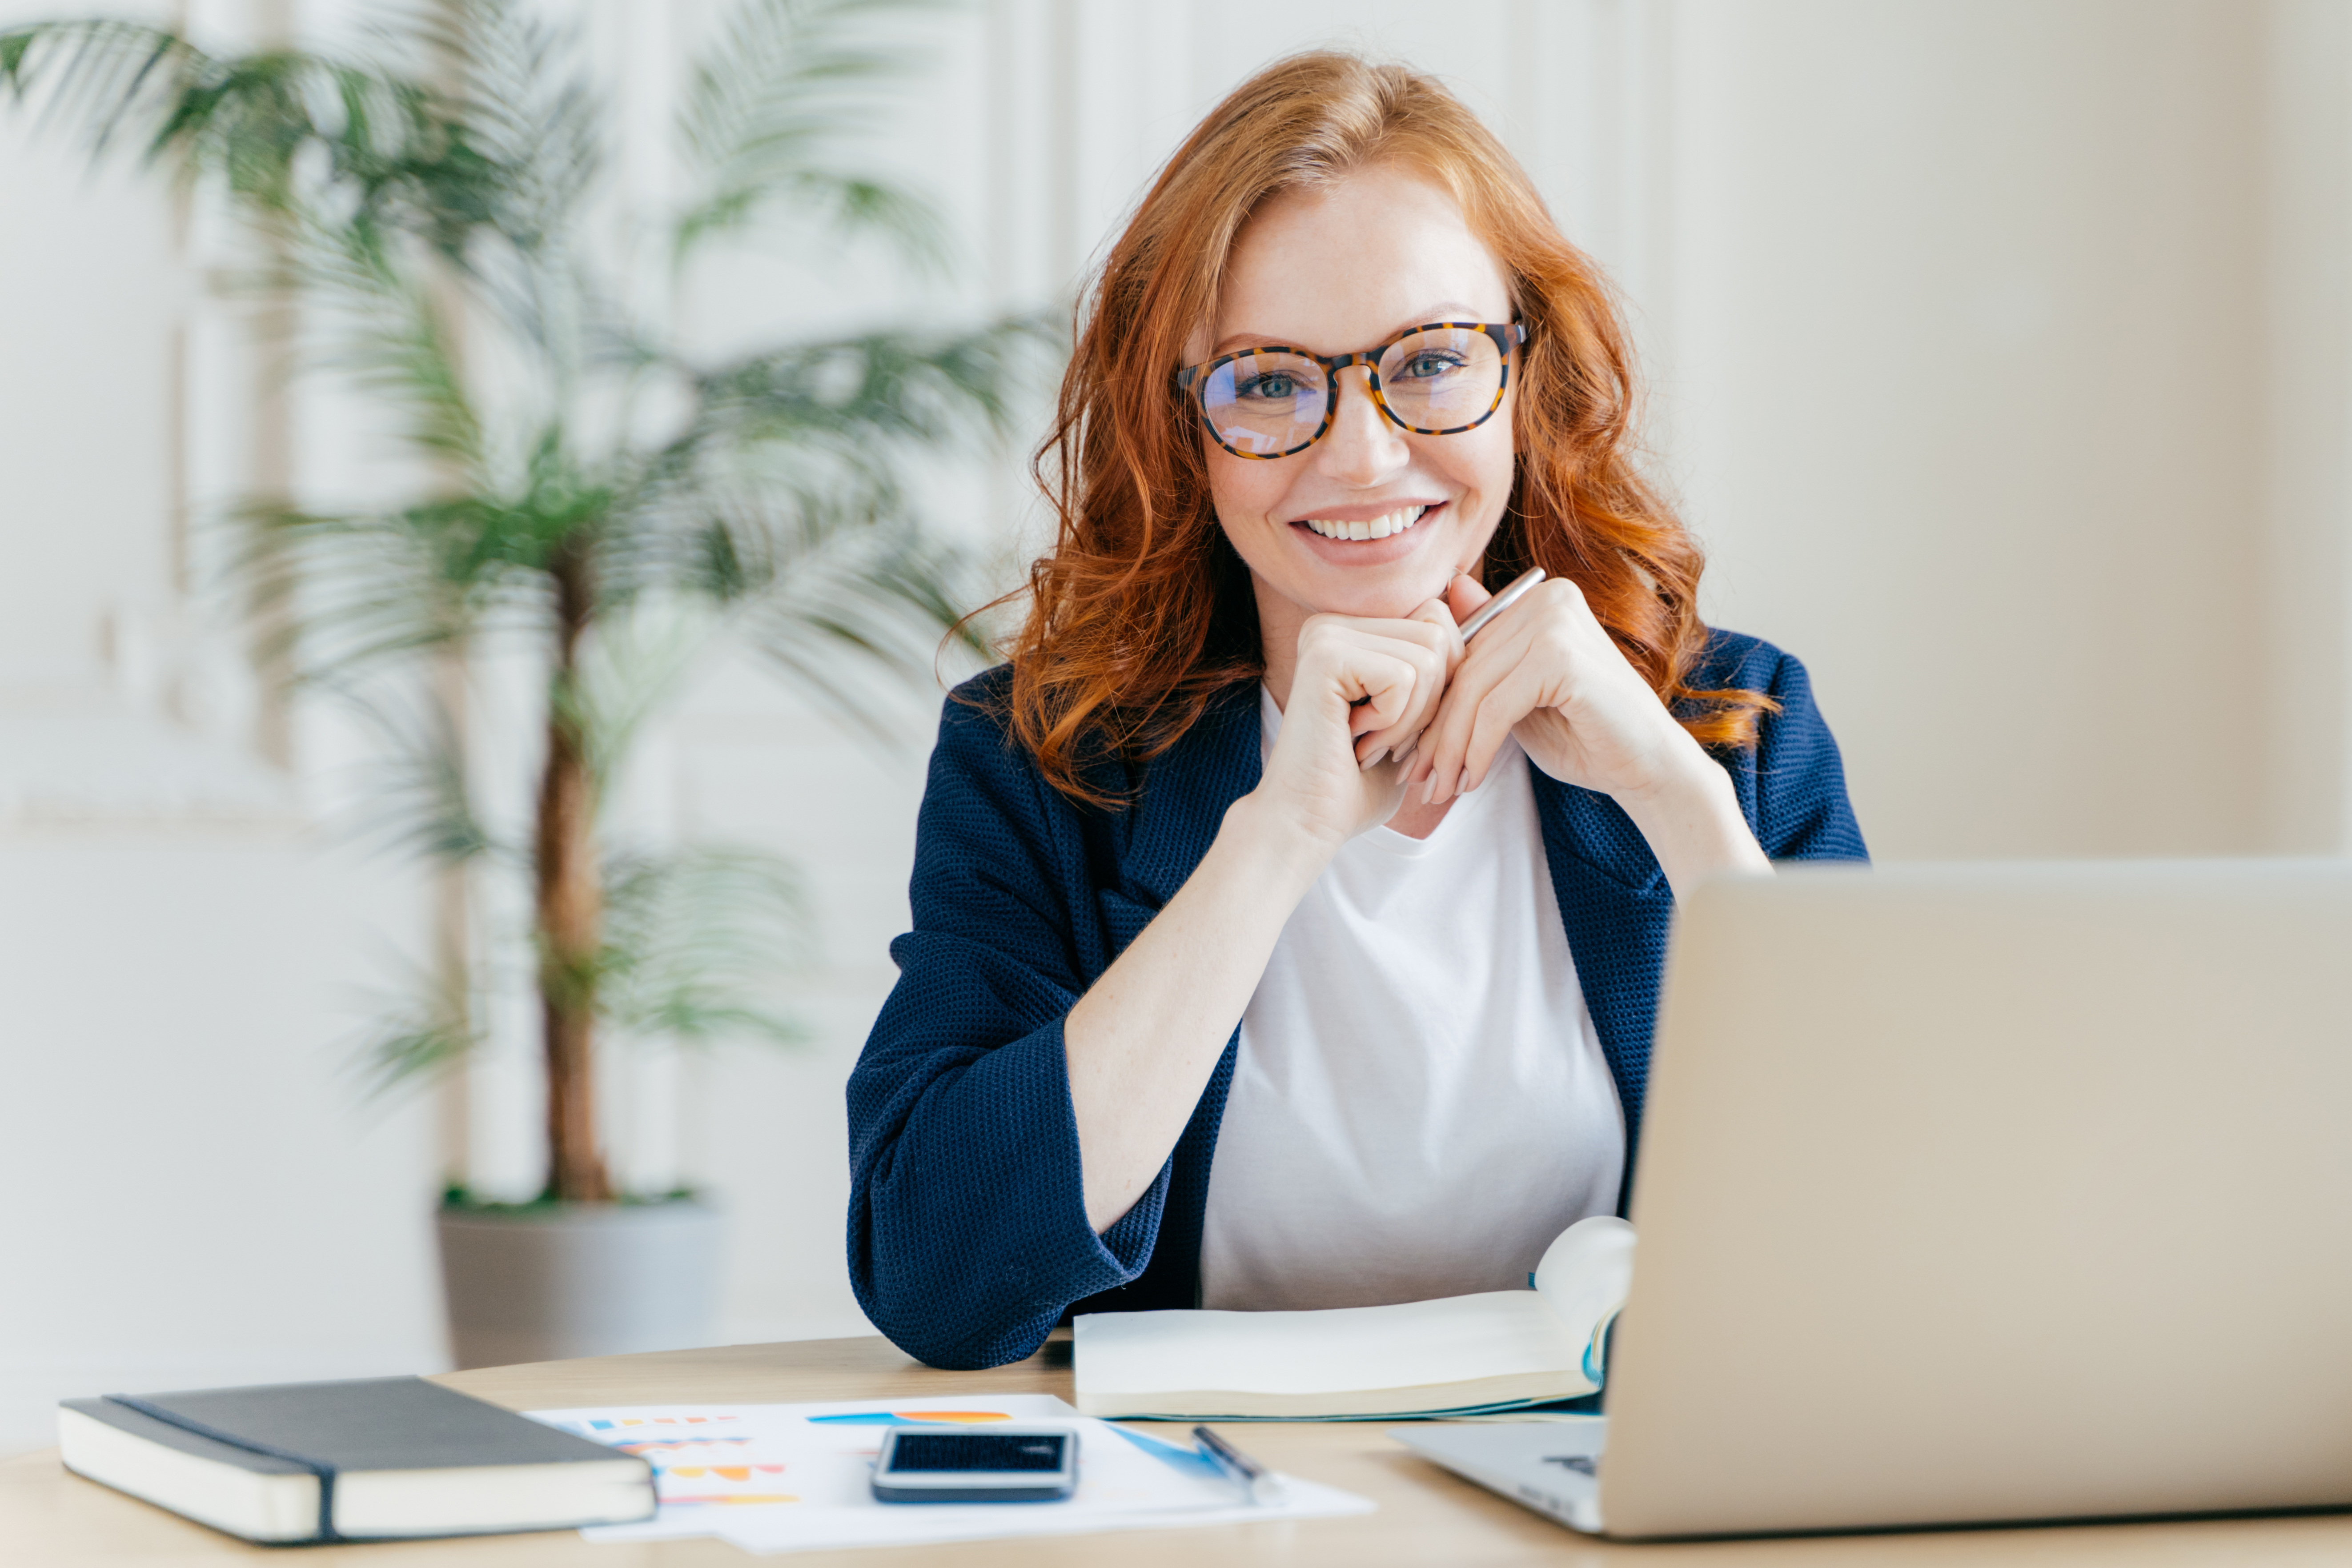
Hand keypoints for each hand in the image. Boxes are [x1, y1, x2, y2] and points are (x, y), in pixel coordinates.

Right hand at [1252, 599, 1461, 849]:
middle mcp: (1334, 623)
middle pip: (1438, 634)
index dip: (1442, 683)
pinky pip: (1404, 677)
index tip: (1399, 726)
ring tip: (1368, 743)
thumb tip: (1480, 600)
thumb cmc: (1361, 782)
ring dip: (1410, 719)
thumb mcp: (1415, 716)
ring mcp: (1326, 635)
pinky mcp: (1326, 656)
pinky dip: (1393, 723)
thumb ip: (1441, 664)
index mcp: (1352, 630)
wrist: (1308, 823)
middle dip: (1430, 702)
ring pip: (1427, 658)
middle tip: (1384, 738)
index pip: (1438, 620)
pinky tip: (1355, 741)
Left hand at [1410, 573, 1697, 803]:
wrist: (1649, 767)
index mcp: (1539, 600)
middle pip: (1465, 669)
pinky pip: (1495, 708)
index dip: (1433, 703)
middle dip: (1436, 730)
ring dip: (1451, 747)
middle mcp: (1548, 599)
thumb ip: (1484, 664)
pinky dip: (1477, 749)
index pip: (1465, 649)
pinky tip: (1471, 779)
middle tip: (1417, 776)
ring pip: (1474, 691)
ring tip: (1440, 787)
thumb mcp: (1518, 698)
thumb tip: (1435, 618)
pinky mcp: (1562, 658)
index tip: (1411, 751)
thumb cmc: (1585, 735)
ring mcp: (1556, 623)